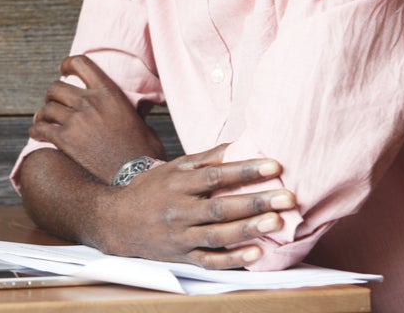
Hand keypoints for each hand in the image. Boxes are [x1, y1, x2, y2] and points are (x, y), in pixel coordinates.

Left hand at [30, 55, 164, 180]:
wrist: (136, 174)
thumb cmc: (144, 150)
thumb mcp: (141, 120)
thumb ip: (132, 109)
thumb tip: (139, 106)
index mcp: (109, 92)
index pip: (80, 63)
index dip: (67, 64)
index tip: (63, 71)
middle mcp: (90, 102)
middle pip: (56, 87)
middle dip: (52, 95)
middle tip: (54, 103)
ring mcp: (76, 120)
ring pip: (46, 108)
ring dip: (43, 114)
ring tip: (43, 120)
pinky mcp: (66, 140)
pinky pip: (41, 128)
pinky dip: (36, 130)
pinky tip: (38, 134)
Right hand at [94, 145, 295, 267]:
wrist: (116, 221)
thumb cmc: (151, 191)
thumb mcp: (174, 168)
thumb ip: (207, 158)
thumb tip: (240, 143)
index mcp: (178, 183)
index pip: (215, 176)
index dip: (245, 170)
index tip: (274, 165)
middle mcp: (179, 210)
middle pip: (220, 206)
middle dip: (255, 201)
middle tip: (287, 197)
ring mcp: (180, 236)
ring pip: (217, 235)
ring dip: (248, 229)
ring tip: (276, 222)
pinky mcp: (182, 256)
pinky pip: (210, 260)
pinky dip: (232, 258)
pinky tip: (256, 252)